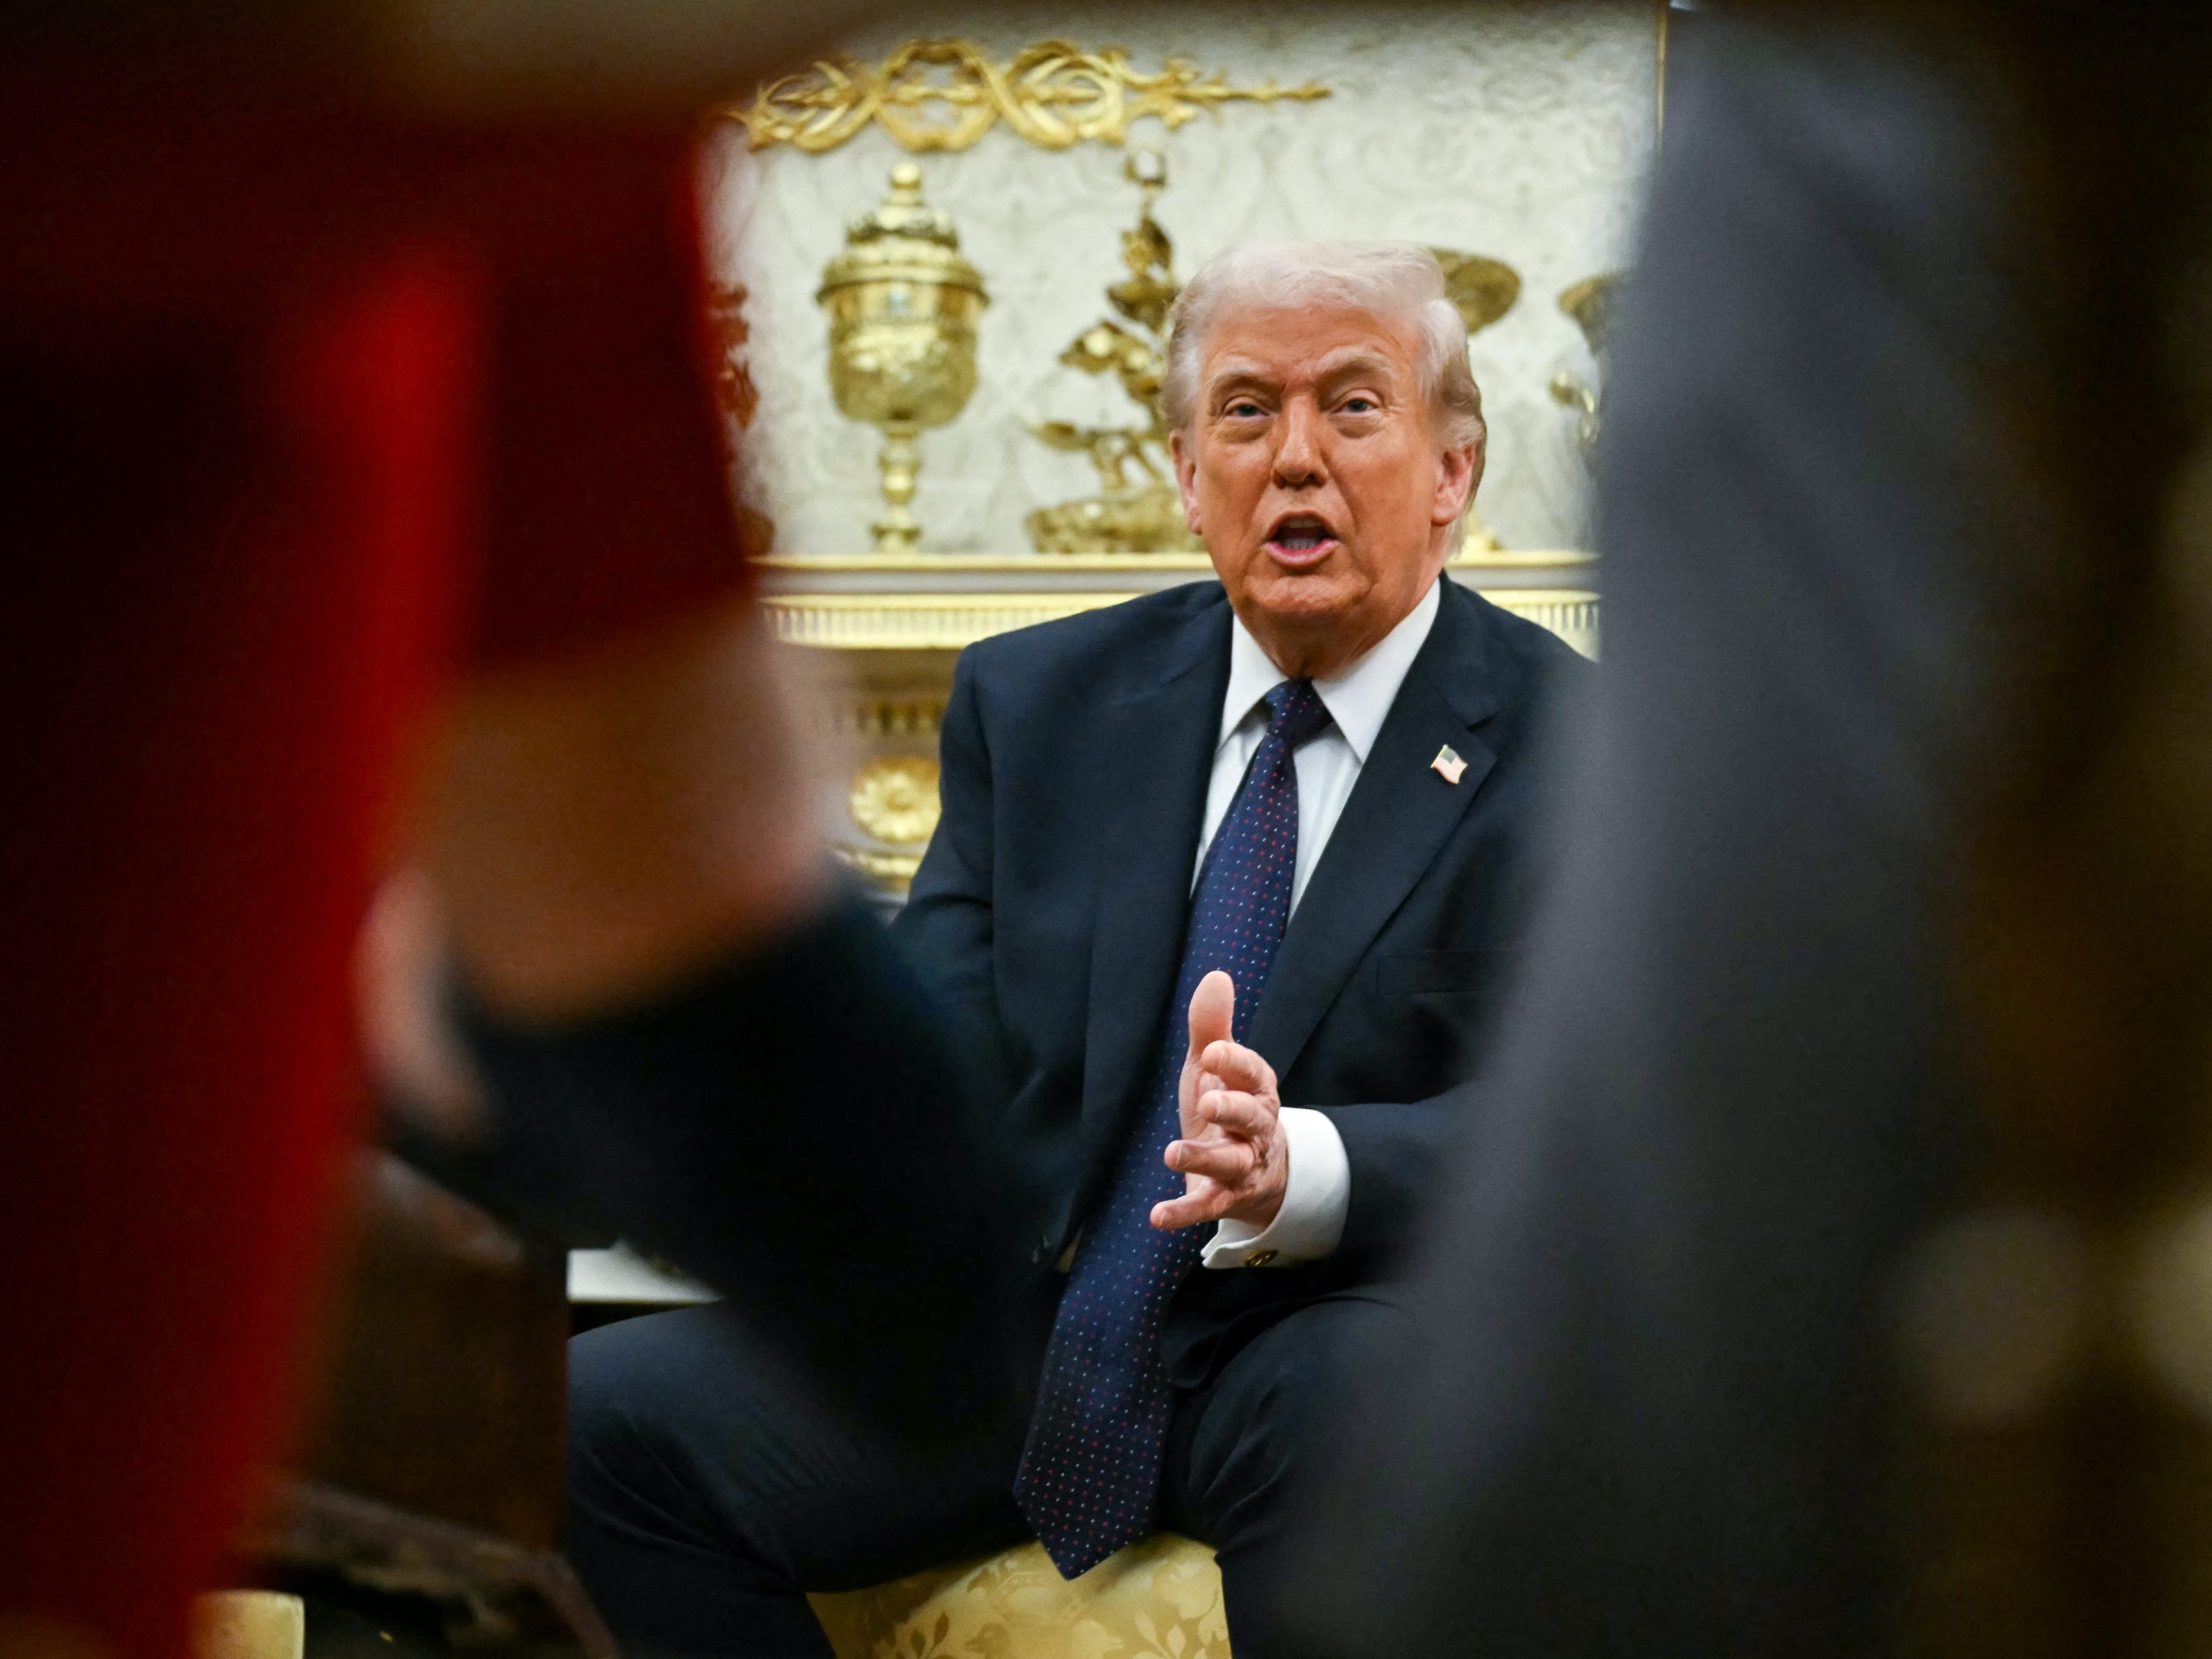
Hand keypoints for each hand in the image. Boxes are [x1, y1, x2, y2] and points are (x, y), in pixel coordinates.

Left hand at [1150, 970, 1287, 1231]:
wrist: (1258, 1169)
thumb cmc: (1229, 1105)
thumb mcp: (1216, 1067)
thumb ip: (1212, 1027)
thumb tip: (1216, 975)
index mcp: (1256, 1089)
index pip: (1252, 1073)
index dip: (1234, 1062)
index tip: (1212, 1051)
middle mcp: (1256, 1127)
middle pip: (1251, 1118)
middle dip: (1231, 1108)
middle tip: (1206, 1101)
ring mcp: (1243, 1165)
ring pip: (1231, 1163)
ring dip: (1203, 1158)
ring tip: (1172, 1152)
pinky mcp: (1224, 1197)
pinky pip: (1207, 1205)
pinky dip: (1183, 1212)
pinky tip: (1156, 1216)